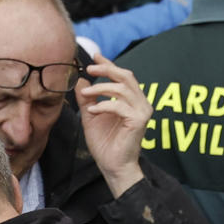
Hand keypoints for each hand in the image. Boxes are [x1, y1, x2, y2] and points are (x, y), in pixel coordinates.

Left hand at [75, 54, 147, 198]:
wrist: (112, 166)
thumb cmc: (105, 144)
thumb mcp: (90, 115)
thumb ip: (87, 98)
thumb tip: (81, 80)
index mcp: (132, 100)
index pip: (122, 76)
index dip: (109, 64)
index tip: (95, 56)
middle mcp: (140, 103)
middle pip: (126, 76)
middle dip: (107, 69)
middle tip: (89, 69)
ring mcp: (142, 112)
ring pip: (122, 88)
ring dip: (101, 88)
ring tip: (85, 95)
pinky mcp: (139, 121)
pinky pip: (119, 105)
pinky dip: (103, 105)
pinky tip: (92, 110)